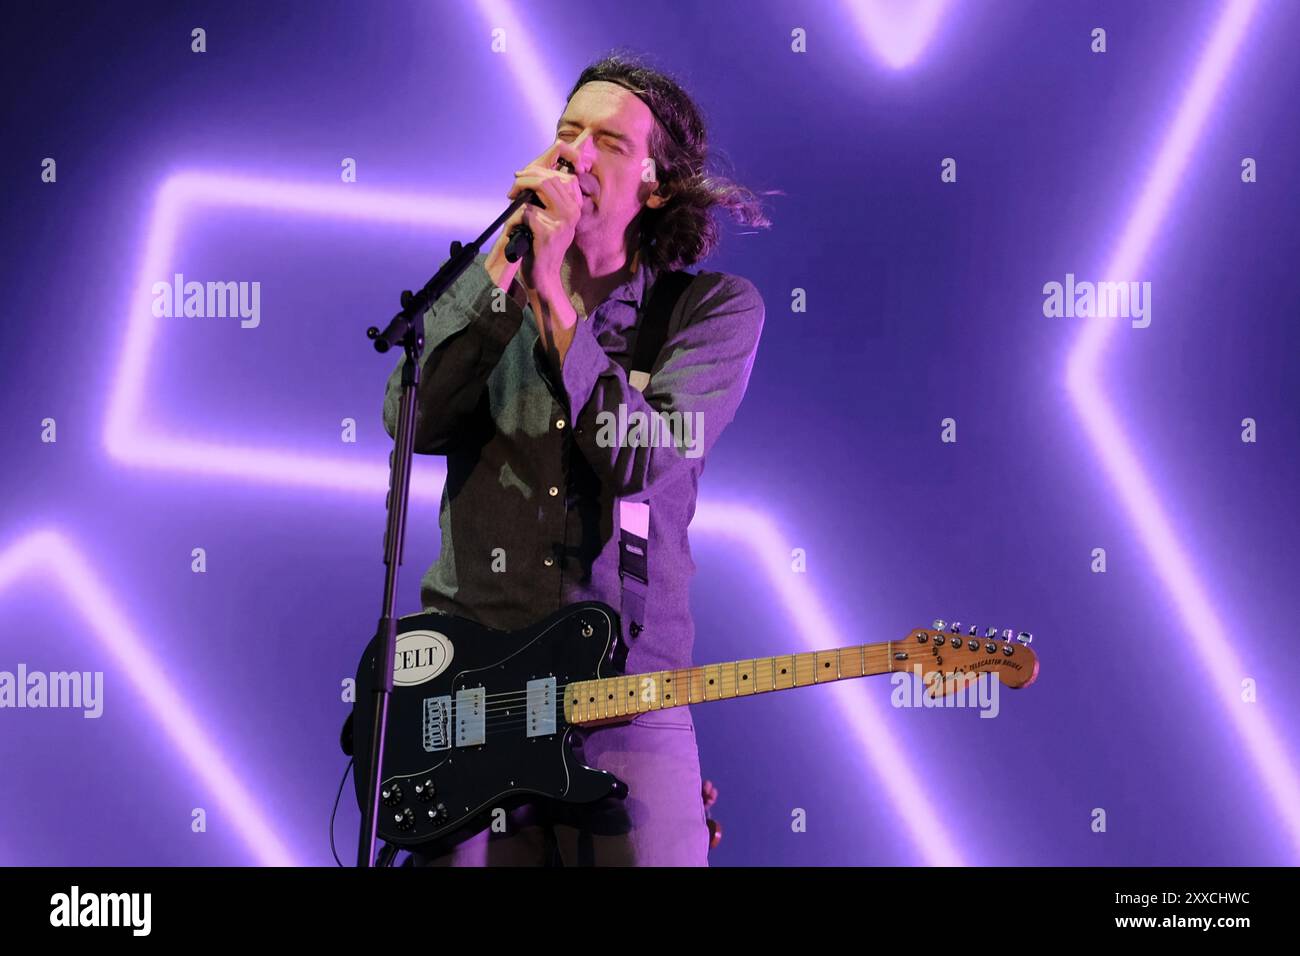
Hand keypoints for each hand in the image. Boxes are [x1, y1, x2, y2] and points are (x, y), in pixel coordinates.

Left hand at [500, 141, 582, 296]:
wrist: (544, 275)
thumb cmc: (544, 246)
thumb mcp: (554, 220)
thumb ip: (550, 199)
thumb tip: (531, 175)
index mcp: (575, 206)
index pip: (564, 175)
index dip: (542, 169)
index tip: (525, 175)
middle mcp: (573, 211)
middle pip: (549, 178)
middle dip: (526, 177)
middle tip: (513, 187)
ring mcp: (563, 222)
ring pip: (539, 189)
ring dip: (520, 193)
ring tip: (511, 201)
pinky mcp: (549, 232)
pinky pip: (527, 211)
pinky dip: (515, 218)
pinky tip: (514, 228)